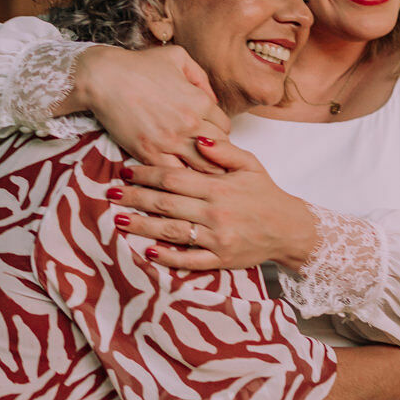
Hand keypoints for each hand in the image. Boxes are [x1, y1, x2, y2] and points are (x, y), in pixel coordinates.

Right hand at [74, 44, 226, 171]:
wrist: (104, 78)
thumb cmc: (138, 65)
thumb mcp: (177, 57)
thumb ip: (200, 76)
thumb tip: (212, 98)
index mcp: (200, 101)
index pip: (225, 127)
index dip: (219, 132)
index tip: (210, 135)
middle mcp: (190, 123)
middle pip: (219, 150)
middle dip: (216, 153)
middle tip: (208, 156)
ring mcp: (170, 141)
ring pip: (201, 166)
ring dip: (201, 168)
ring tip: (197, 169)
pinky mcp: (149, 152)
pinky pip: (175, 174)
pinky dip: (178, 175)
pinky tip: (176, 171)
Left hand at [109, 145, 317, 270]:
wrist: (290, 230)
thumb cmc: (266, 195)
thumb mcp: (250, 165)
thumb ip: (224, 150)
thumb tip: (198, 139)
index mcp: (219, 187)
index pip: (174, 178)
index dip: (147, 174)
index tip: (125, 171)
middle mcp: (215, 212)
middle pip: (166, 204)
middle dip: (135, 198)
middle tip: (110, 193)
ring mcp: (217, 238)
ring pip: (172, 231)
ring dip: (142, 226)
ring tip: (118, 220)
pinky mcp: (220, 260)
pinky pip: (190, 260)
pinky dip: (169, 257)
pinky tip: (148, 251)